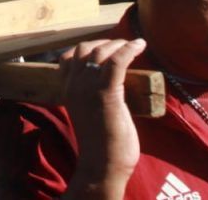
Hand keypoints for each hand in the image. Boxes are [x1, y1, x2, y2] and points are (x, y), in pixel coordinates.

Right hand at [60, 38, 145, 198]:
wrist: (103, 165)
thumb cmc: (102, 144)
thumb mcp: (89, 112)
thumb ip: (95, 95)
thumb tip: (112, 82)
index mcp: (67, 90)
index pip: (70, 57)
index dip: (89, 47)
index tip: (107, 48)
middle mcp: (75, 85)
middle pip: (85, 49)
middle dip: (105, 42)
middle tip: (122, 45)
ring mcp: (88, 88)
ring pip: (101, 52)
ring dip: (118, 44)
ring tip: (132, 45)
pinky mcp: (106, 93)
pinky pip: (117, 61)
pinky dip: (129, 49)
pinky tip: (140, 45)